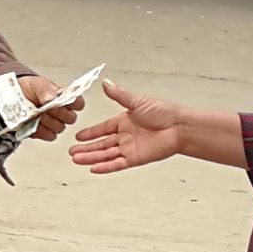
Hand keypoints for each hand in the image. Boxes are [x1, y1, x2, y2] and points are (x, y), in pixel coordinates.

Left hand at [16, 74, 80, 141]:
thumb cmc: (28, 89)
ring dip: (49, 122)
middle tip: (48, 107)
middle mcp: (61, 112)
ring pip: (60, 127)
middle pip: (71, 118)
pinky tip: (35, 123)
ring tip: (39, 115)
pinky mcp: (43, 133)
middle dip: (59, 112)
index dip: (75, 103)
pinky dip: (42, 130)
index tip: (64, 101)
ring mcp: (53, 123)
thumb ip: (46, 90)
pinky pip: (49, 135)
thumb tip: (52, 98)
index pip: (78, 103)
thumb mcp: (37, 84)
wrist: (11, 97)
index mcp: (64, 98)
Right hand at [67, 82, 184, 172]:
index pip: (102, 129)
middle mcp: (125, 136)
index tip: (78, 137)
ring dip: (91, 157)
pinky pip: (117, 163)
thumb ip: (119, 95)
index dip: (90, 133)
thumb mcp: (137, 101)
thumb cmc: (164, 113)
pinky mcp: (135, 158)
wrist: (179, 127)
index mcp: (124, 121)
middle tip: (72, 152)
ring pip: (106, 154)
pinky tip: (94, 168)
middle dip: (86, 148)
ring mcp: (129, 148)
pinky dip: (105, 166)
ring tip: (77, 160)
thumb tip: (106, 83)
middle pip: (101, 144)